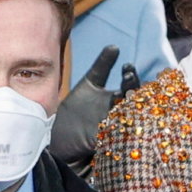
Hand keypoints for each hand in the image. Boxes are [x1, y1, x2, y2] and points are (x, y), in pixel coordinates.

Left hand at [50, 46, 139, 170]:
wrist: (59, 144)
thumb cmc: (73, 115)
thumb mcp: (87, 86)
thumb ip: (101, 68)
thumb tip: (115, 47)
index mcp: (114, 99)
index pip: (129, 85)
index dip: (130, 76)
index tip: (127, 66)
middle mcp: (118, 113)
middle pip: (132, 100)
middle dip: (132, 89)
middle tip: (128, 78)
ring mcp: (114, 129)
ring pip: (128, 116)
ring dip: (128, 106)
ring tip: (125, 95)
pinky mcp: (107, 143)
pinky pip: (118, 134)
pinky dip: (120, 126)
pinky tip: (120, 118)